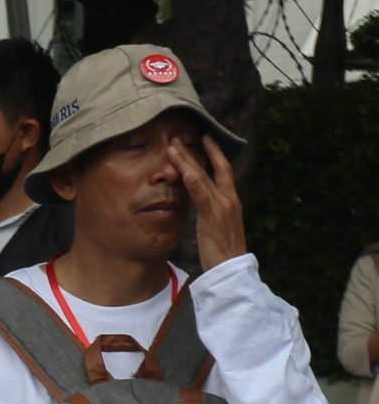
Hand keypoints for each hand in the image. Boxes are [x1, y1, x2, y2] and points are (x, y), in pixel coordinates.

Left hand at [170, 134, 246, 270]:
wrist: (232, 267)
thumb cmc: (223, 249)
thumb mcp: (216, 225)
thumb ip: (210, 210)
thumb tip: (200, 201)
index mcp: (230, 200)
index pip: (222, 170)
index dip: (214, 153)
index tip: (204, 137)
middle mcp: (229, 199)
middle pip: (213, 168)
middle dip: (197, 151)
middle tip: (179, 136)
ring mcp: (222, 206)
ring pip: (203, 178)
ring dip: (187, 161)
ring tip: (173, 147)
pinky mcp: (213, 217)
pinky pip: (202, 197)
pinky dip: (194, 183)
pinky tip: (185, 172)